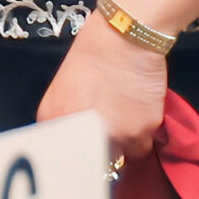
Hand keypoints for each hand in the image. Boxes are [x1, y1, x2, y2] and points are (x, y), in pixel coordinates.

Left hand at [37, 16, 169, 162]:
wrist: (124, 37)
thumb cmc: (89, 55)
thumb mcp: (62, 87)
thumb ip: (64, 117)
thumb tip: (73, 139)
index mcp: (55, 119)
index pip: (60, 155)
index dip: (72, 154)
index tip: (80, 151)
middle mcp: (83, 133)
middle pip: (92, 160)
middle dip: (97, 151)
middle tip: (103, 134)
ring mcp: (116, 136)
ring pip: (121, 157)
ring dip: (122, 145)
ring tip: (122, 121)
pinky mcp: (143, 132)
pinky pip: (142, 147)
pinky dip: (140, 137)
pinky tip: (137, 117)